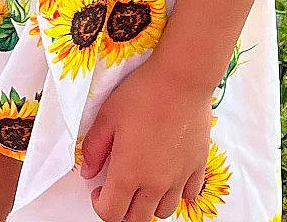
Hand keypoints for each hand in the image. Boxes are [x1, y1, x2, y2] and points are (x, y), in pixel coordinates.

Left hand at [78, 59, 212, 220]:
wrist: (181, 79)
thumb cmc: (145, 92)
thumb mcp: (108, 116)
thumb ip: (94, 148)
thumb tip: (89, 170)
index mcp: (128, 174)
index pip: (111, 213)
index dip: (100, 205)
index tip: (99, 190)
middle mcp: (155, 183)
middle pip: (137, 218)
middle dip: (123, 209)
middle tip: (119, 189)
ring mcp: (179, 178)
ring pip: (163, 210)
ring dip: (150, 203)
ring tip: (144, 181)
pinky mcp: (197, 166)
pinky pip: (189, 194)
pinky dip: (178, 192)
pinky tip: (170, 174)